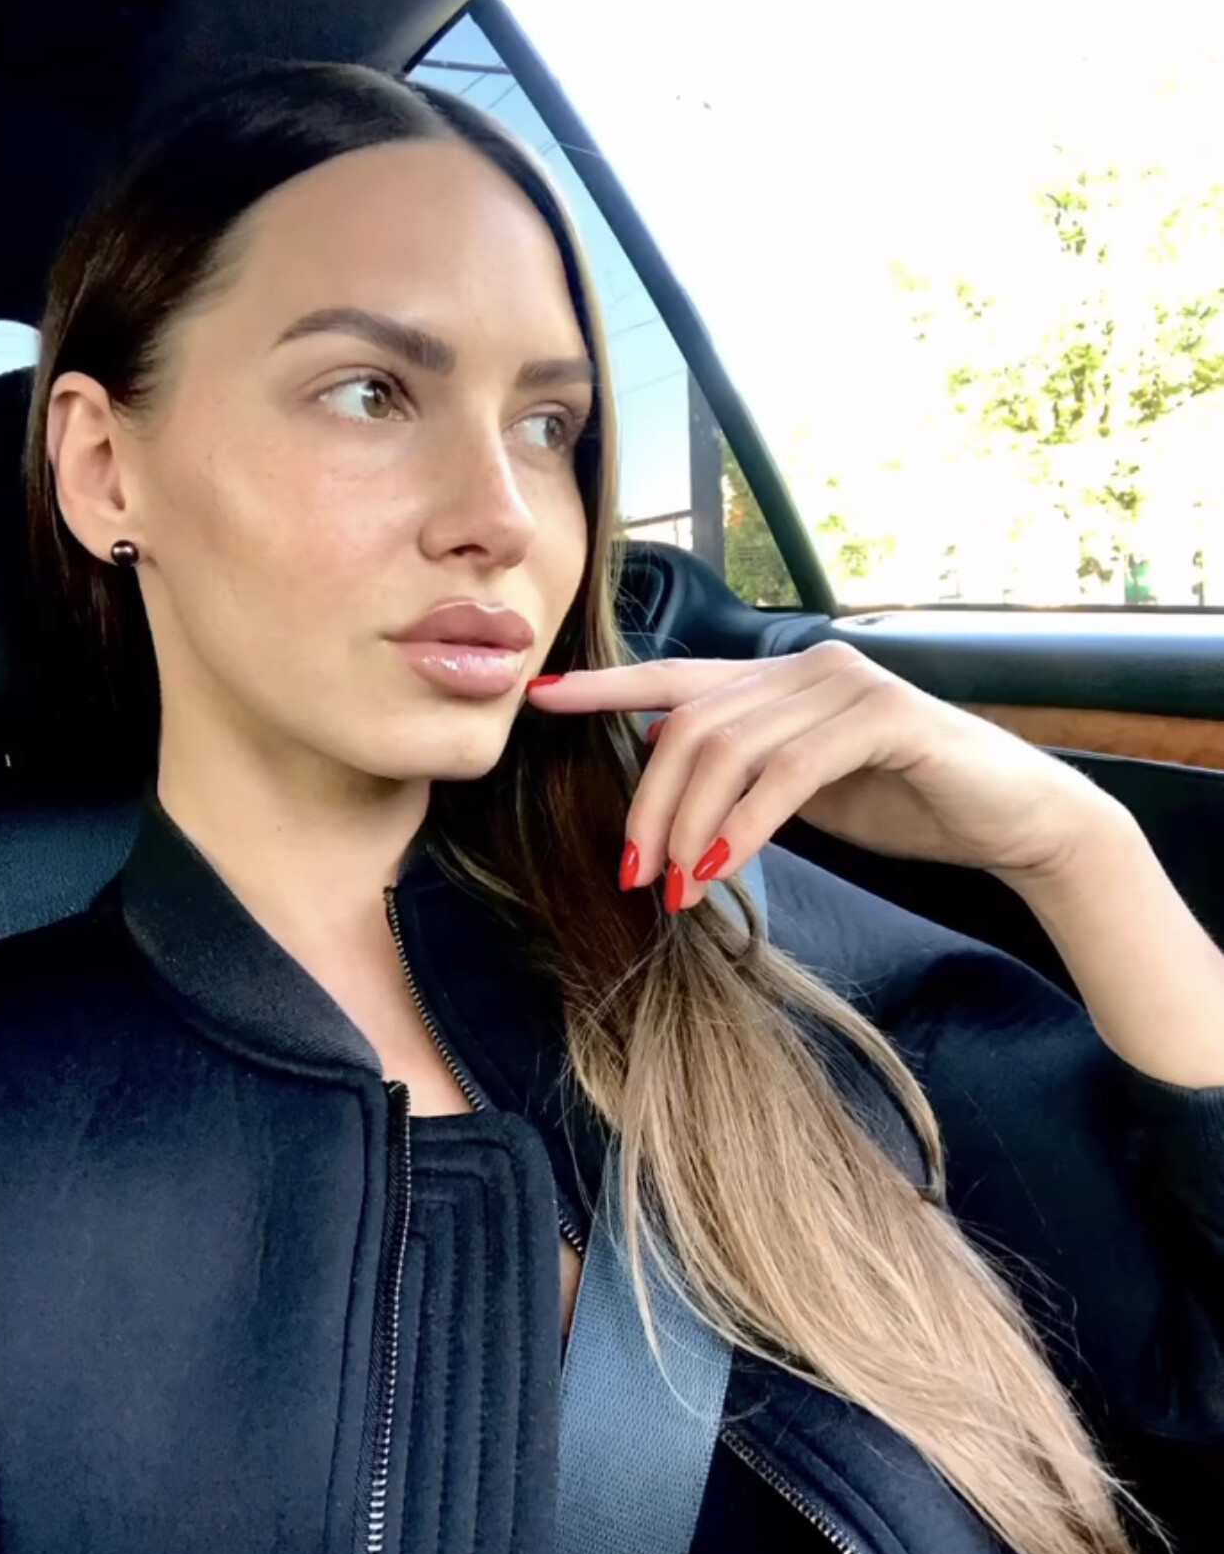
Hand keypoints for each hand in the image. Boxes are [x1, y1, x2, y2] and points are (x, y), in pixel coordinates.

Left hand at [526, 642, 1124, 911]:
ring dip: (687, 826)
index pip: (677, 675)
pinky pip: (785, 773)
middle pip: (688, 725)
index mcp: (780, 678)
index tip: (542, 697)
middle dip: (648, 804)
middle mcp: (805, 665)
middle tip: (632, 873)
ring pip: (727, 749)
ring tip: (672, 888)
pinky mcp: (882, 717)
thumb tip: (669, 788)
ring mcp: (845, 683)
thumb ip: (744, 774)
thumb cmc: (906, 804)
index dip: (606, 686)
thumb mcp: (805, 789)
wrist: (1012, 818)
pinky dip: (742, 828)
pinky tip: (720, 871)